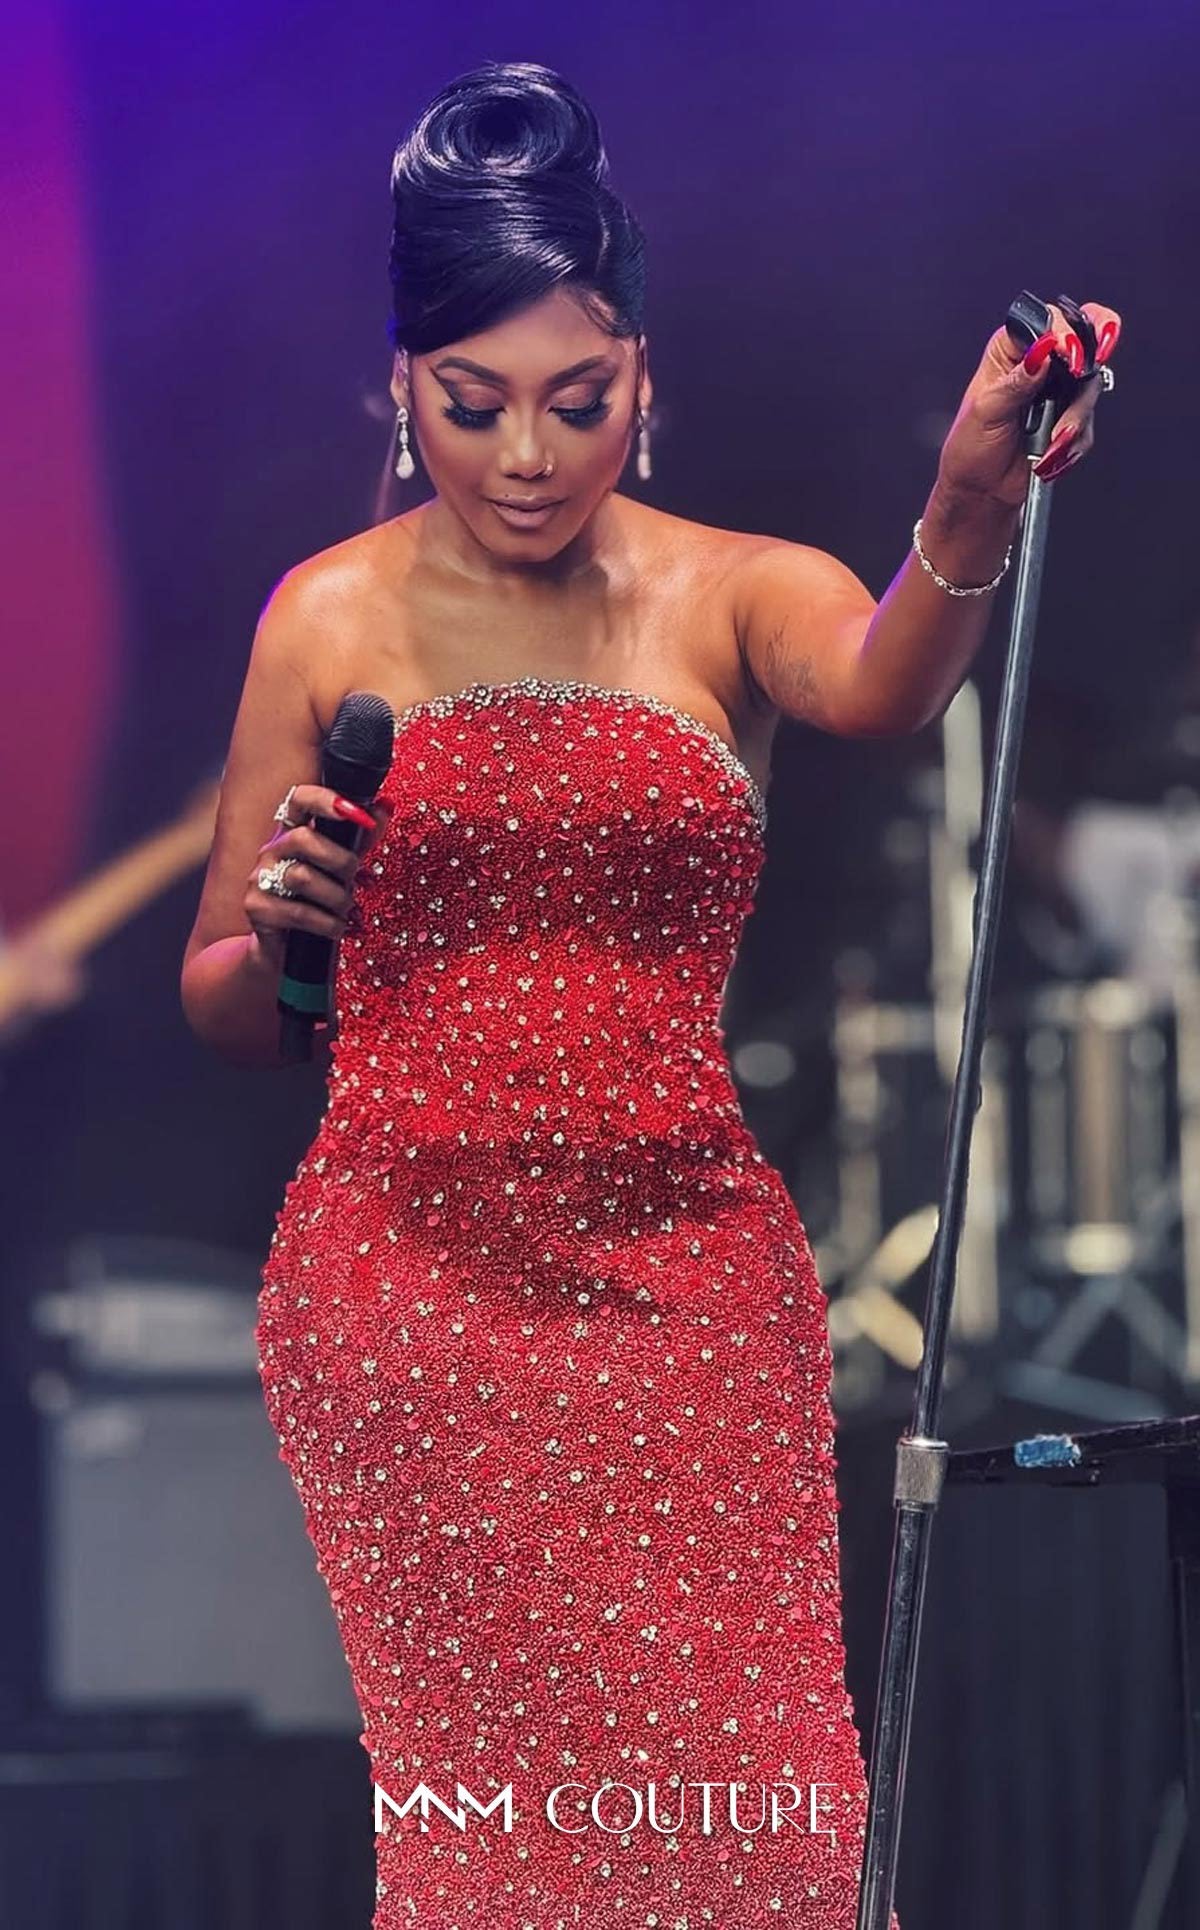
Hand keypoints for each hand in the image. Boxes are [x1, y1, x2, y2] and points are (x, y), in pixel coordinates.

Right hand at [243, 785, 393, 963]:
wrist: (285, 950)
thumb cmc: (315, 903)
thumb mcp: (340, 869)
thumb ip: (361, 839)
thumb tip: (386, 805)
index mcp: (291, 833)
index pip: (299, 800)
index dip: (325, 800)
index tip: (357, 814)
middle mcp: (271, 851)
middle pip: (304, 838)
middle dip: (341, 862)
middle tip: (354, 881)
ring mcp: (259, 878)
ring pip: (303, 877)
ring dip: (337, 897)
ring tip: (346, 910)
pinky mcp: (256, 908)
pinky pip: (299, 912)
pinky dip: (328, 923)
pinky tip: (337, 928)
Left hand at [935, 300, 1121, 508]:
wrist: (980, 491)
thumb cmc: (970, 449)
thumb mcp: (986, 411)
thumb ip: (1016, 382)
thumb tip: (1042, 354)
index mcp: (1011, 349)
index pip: (1048, 321)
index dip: (1066, 331)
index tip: (1069, 353)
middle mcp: (1039, 363)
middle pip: (1085, 340)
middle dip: (1087, 363)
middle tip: (1080, 376)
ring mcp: (1058, 391)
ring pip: (1090, 386)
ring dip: (1075, 417)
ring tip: (1052, 441)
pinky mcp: (1070, 418)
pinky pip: (1089, 423)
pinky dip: (1075, 442)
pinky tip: (1051, 455)